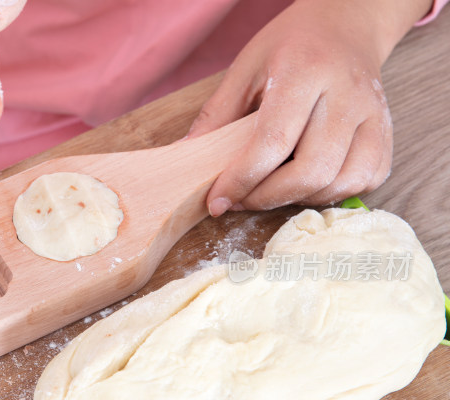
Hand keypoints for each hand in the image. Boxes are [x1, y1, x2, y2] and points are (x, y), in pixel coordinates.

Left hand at [187, 0, 429, 215]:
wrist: (346, 24)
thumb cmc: (291, 46)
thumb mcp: (245, 68)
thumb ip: (217, 113)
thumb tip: (188, 155)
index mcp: (304, 72)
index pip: (273, 142)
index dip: (241, 180)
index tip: (217, 201)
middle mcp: (346, 94)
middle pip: (311, 170)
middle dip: (267, 197)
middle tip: (241, 199)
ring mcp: (373, 114)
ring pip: (341, 182)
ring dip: (299, 199)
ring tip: (270, 190)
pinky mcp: (387, 131)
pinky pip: (366, 180)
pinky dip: (333, 193)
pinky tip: (306, 182)